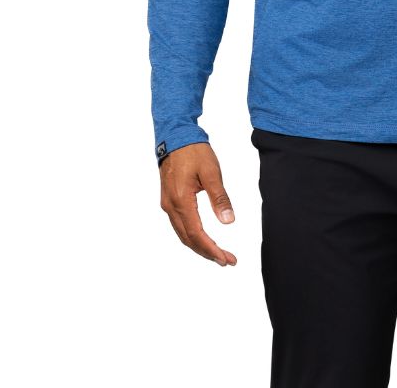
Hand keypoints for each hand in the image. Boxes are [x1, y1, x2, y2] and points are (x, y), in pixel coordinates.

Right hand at [159, 142, 238, 265]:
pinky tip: (203, 238)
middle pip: (188, 239)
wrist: (175, 136)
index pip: (197, 234)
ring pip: (183, 234)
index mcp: (181, 201)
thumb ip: (220, 198)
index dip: (212, 249)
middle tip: (227, 261)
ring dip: (199, 246)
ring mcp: (168, 204)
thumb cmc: (193, 151)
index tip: (226, 259)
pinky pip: (180, 225)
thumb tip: (228, 221)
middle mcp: (171, 206)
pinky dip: (192, 236)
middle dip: (207, 252)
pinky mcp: (169, 199)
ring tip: (218, 254)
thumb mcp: (211, 172)